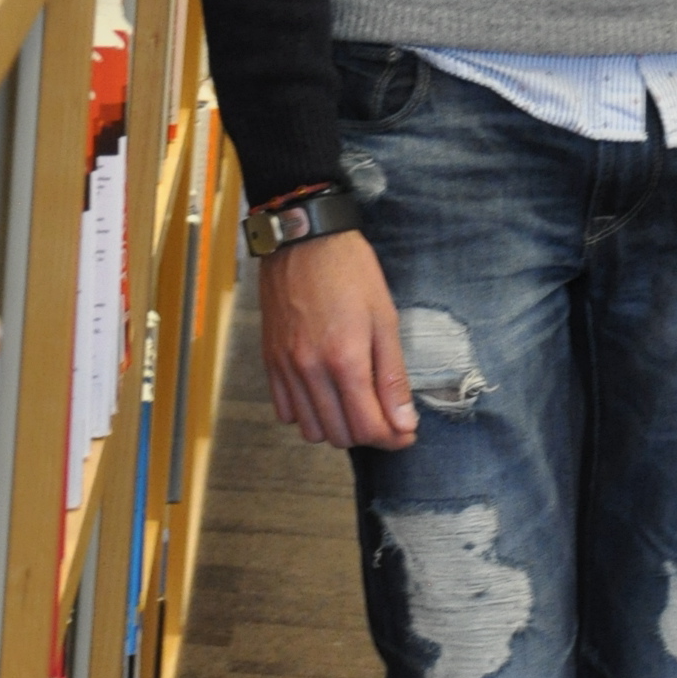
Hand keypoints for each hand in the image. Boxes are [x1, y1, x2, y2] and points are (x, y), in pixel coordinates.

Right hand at [259, 229, 415, 449]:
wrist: (304, 240)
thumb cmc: (350, 272)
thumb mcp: (385, 319)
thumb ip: (393, 377)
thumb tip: (404, 423)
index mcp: (344, 359)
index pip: (368, 427)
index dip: (393, 438)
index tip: (406, 431)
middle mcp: (310, 369)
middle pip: (340, 435)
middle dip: (369, 434)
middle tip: (386, 416)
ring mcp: (285, 367)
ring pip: (310, 430)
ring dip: (337, 427)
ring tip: (356, 404)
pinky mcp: (270, 361)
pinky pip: (285, 411)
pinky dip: (307, 414)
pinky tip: (326, 394)